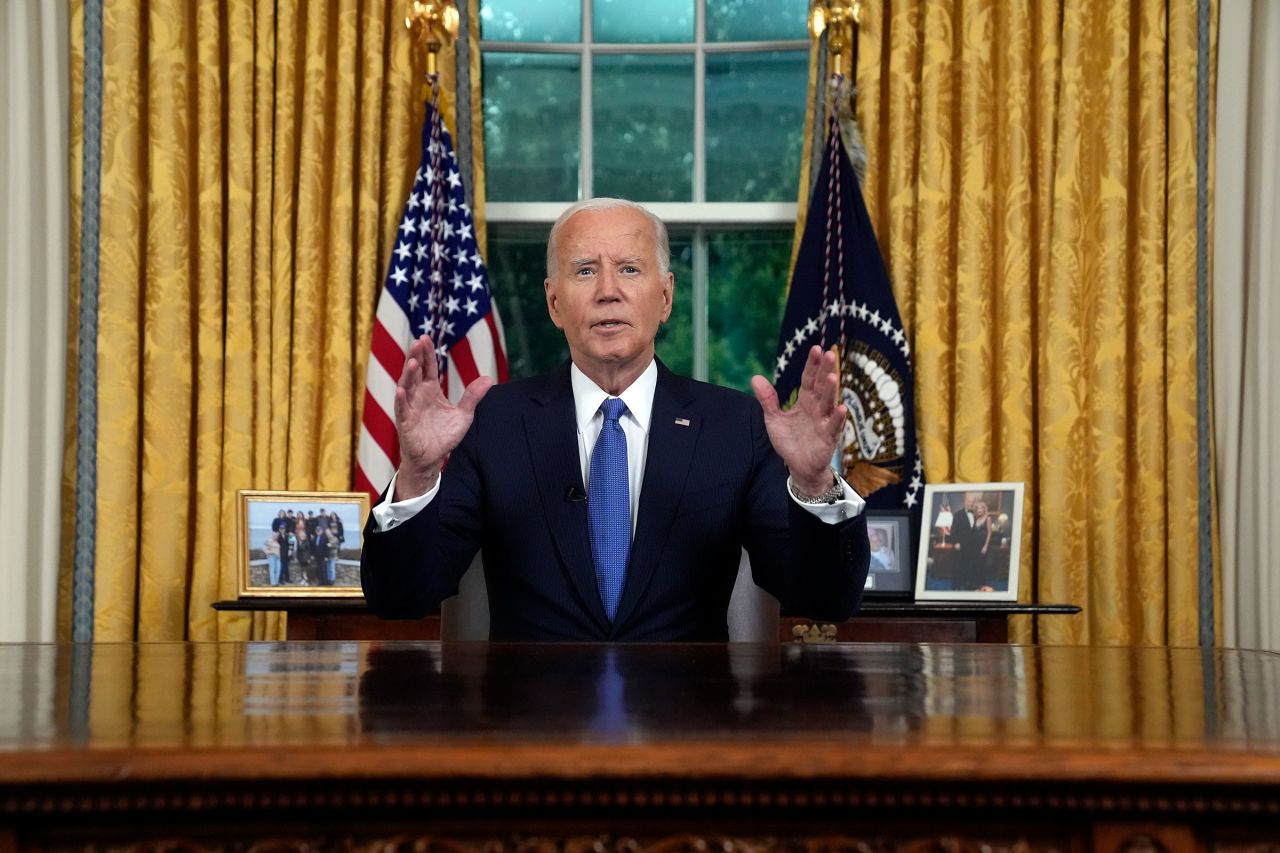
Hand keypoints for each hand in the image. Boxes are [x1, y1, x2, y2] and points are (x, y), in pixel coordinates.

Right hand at [393, 333, 493, 499]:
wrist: (432, 458)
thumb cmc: (444, 435)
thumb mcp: (463, 415)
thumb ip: (473, 396)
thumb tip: (489, 379)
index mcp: (431, 390)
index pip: (429, 367)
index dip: (427, 353)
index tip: (426, 337)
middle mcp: (418, 395)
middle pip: (415, 372)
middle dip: (416, 357)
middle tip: (418, 342)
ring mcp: (410, 407)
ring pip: (406, 386)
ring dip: (408, 374)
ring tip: (412, 362)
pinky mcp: (405, 422)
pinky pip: (401, 408)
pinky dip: (401, 399)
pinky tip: (401, 389)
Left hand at [750, 345, 845, 495]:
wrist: (798, 466)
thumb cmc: (790, 441)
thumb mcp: (773, 419)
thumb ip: (767, 400)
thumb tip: (755, 377)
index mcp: (805, 401)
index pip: (809, 379)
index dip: (812, 365)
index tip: (816, 348)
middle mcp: (817, 408)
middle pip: (821, 386)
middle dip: (825, 370)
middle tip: (829, 354)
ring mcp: (824, 422)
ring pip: (828, 403)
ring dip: (831, 390)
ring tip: (832, 377)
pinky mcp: (828, 438)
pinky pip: (834, 426)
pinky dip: (837, 418)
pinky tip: (841, 408)